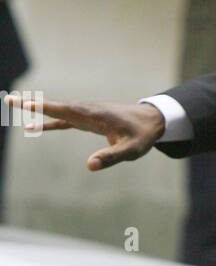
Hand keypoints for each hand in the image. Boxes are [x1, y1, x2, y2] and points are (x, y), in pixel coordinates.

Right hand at [4, 94, 164, 169]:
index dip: (45, 108)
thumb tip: (89, 166)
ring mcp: (86, 113)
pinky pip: (64, 120)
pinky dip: (49, 122)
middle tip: (8, 100)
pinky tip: (33, 127)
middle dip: (32, 104)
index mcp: (95, 115)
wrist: (151, 121)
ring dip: (36, 108)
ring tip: (12, 104)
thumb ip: (111, 157)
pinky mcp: (86, 119)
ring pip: (57, 111)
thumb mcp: (130, 151)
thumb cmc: (141, 136)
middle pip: (56, 107)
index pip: (66, 110)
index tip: (25, 104)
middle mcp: (87, 110)